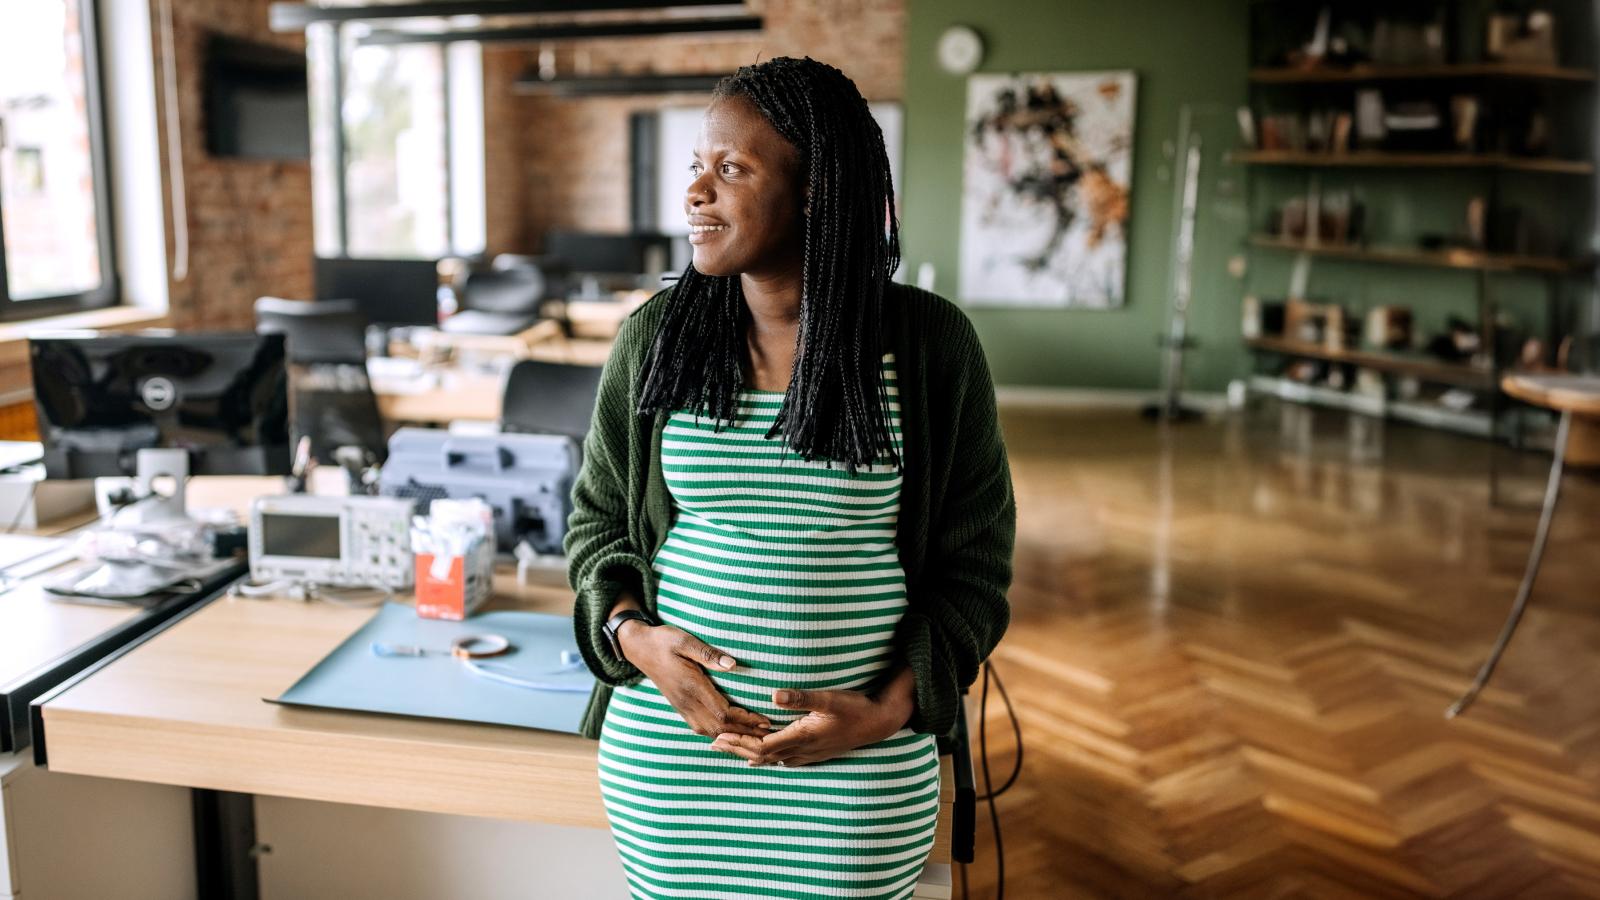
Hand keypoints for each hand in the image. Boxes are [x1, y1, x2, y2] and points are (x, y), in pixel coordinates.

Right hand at [618, 621, 772, 738]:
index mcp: (691, 687)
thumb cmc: (664, 641)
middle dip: (745, 733)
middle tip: (769, 734)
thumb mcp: (685, 640)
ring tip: (755, 737)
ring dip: (734, 736)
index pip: (723, 712)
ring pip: (710, 732)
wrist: (639, 648)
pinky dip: (720, 734)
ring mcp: (682, 707)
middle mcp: (687, 702)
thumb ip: (708, 654)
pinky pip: (702, 728)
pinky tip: (732, 734)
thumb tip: (733, 665)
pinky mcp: (681, 707)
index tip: (765, 720)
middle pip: (720, 727)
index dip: (745, 720)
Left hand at [711, 683, 912, 767]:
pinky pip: (784, 759)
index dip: (738, 741)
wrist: (879, 723)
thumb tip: (773, 696)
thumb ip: (801, 697)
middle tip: (713, 744)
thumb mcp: (830, 698)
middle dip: (737, 749)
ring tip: (730, 749)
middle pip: (761, 755)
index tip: (718, 736)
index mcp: (802, 736)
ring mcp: (809, 754)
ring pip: (772, 759)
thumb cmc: (855, 708)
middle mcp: (802, 750)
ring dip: (749, 754)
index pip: (761, 744)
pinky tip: (762, 757)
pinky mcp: (815, 752)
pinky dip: (767, 757)